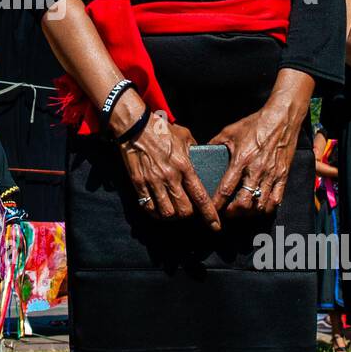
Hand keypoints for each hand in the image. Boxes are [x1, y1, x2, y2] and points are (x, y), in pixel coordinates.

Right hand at [116, 107, 218, 228]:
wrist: (135, 125)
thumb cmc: (161, 129)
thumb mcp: (185, 136)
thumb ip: (195, 152)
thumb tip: (202, 162)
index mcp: (184, 165)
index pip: (200, 196)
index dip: (209, 214)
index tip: (215, 226)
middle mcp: (170, 176)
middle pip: (184, 210)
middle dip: (189, 215)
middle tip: (189, 211)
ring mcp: (153, 181)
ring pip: (167, 212)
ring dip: (172, 216)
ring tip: (174, 211)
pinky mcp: (138, 182)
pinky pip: (148, 206)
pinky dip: (155, 212)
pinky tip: (158, 209)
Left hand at [208, 95, 303, 218]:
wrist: (281, 118)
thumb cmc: (255, 124)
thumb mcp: (230, 131)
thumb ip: (215, 143)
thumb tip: (202, 152)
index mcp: (241, 160)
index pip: (226, 189)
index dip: (217, 203)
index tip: (210, 210)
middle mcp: (256, 170)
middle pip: (244, 203)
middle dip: (233, 213)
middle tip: (226, 213)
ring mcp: (272, 175)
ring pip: (260, 205)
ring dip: (249, 213)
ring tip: (241, 211)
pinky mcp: (283, 176)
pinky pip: (276, 200)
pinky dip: (266, 207)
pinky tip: (259, 206)